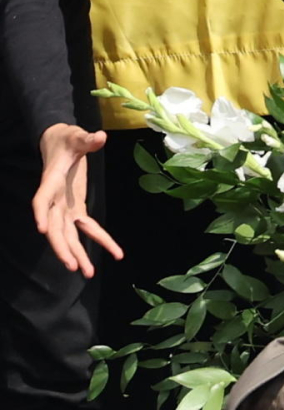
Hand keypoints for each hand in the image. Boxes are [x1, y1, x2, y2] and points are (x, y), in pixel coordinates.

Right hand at [34, 122, 117, 276]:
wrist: (60, 143)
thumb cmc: (66, 140)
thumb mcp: (76, 136)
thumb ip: (86, 139)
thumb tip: (99, 136)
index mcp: (51, 181)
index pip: (42, 200)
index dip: (42, 214)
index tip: (42, 229)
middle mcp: (54, 199)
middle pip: (54, 227)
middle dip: (62, 247)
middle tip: (72, 266)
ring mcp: (64, 206)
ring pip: (68, 234)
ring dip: (77, 253)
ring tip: (88, 273)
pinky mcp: (75, 208)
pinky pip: (87, 228)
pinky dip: (100, 240)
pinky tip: (116, 253)